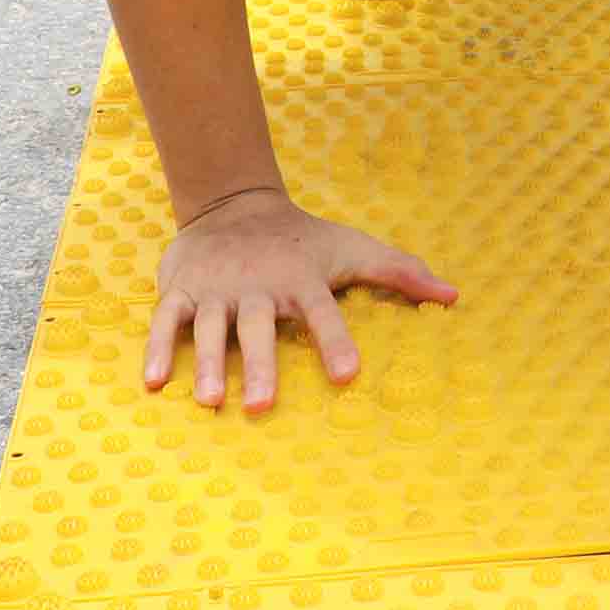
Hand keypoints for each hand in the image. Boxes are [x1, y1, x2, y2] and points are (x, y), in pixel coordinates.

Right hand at [142, 188, 456, 414]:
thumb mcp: (352, 248)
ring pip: (210, 328)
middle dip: (260, 365)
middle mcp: (259, 286)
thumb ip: (400, 273)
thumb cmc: (303, 239)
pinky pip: (166, 321)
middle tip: (263, 405)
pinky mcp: (182, 289)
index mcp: (301, 279)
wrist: (235, 203)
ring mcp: (217, 289)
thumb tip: (455, 296)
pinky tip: (154, 382)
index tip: (348, 374)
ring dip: (208, 364)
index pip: (323, 312)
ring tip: (209, 401)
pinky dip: (158, 348)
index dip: (335, 341)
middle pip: (259, 328)